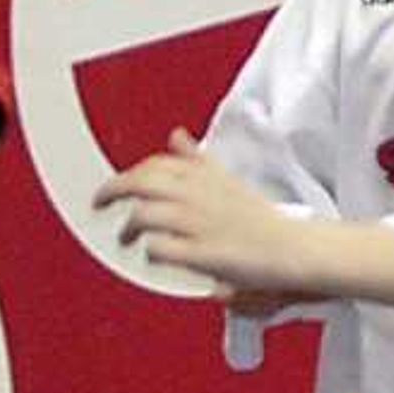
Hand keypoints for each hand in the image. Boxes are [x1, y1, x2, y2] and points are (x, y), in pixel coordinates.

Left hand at [102, 130, 318, 298]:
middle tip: (100, 203)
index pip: (155, 164)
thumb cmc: (262, 219)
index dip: (129, 173)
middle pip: (140, 182)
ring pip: (144, 215)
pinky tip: (153, 255)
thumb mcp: (226, 178)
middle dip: (112, 190)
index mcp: (203, 175)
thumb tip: (177, 137)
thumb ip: (197, 159)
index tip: (115, 185)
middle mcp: (197, 196)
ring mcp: (198, 224)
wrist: (294, 248)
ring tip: (126, 239)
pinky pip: (160, 249)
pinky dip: (151, 252)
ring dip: (129, 227)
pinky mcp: (202, 254)